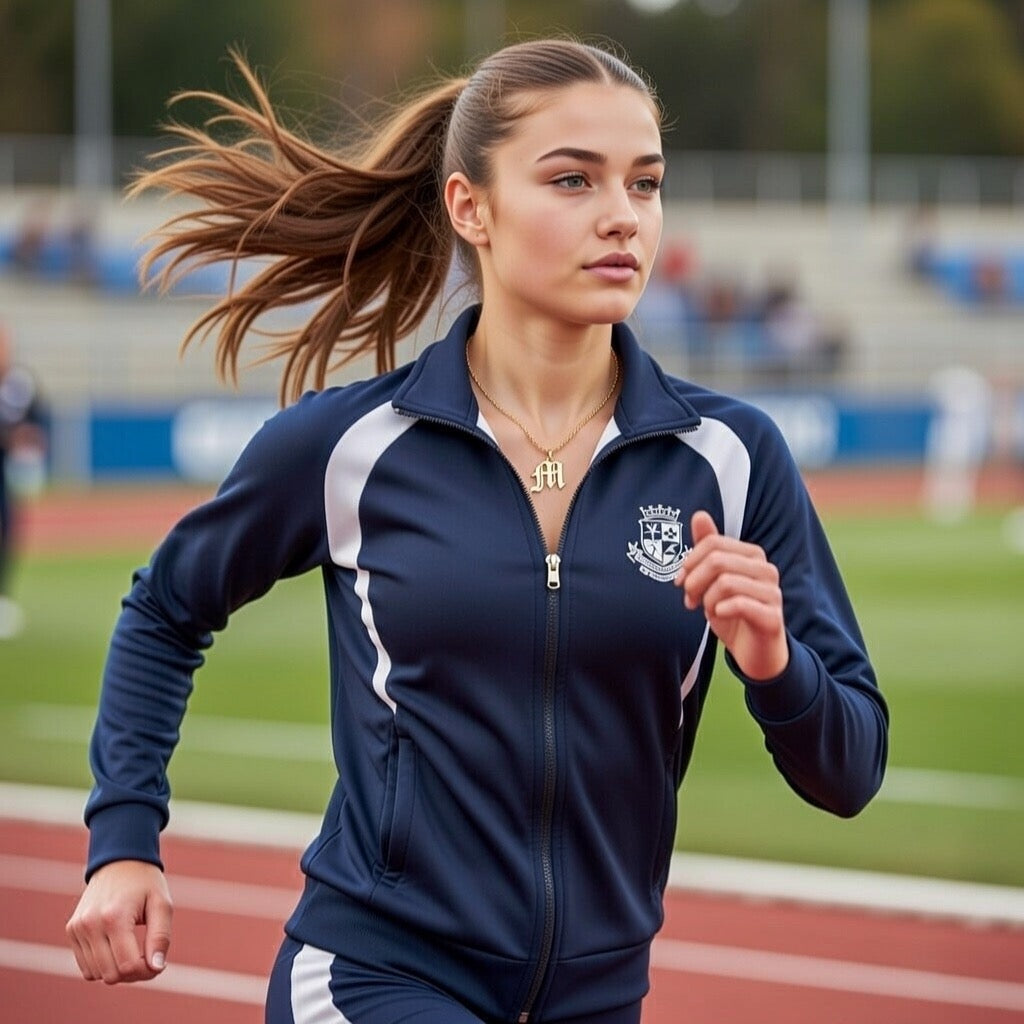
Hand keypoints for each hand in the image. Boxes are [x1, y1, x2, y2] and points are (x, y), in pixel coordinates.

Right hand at [66, 860, 172, 983]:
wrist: (119, 860)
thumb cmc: (145, 883)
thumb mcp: (162, 904)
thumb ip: (160, 937)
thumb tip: (156, 968)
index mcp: (114, 917)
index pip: (127, 966)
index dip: (146, 971)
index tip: (157, 962)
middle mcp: (90, 924)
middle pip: (111, 975)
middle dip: (133, 973)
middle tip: (147, 957)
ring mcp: (77, 927)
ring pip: (96, 974)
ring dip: (116, 971)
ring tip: (133, 952)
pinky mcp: (72, 930)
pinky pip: (85, 966)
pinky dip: (102, 965)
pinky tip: (117, 949)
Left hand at [675, 510, 788, 680]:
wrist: (754, 652)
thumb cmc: (732, 613)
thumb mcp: (714, 580)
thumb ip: (708, 549)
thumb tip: (699, 515)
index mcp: (753, 556)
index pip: (714, 543)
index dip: (690, 561)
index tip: (680, 581)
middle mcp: (766, 569)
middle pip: (718, 561)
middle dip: (694, 581)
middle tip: (689, 599)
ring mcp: (772, 593)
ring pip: (725, 582)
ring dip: (706, 599)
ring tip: (705, 610)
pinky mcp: (773, 616)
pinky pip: (741, 604)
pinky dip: (721, 610)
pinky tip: (717, 616)